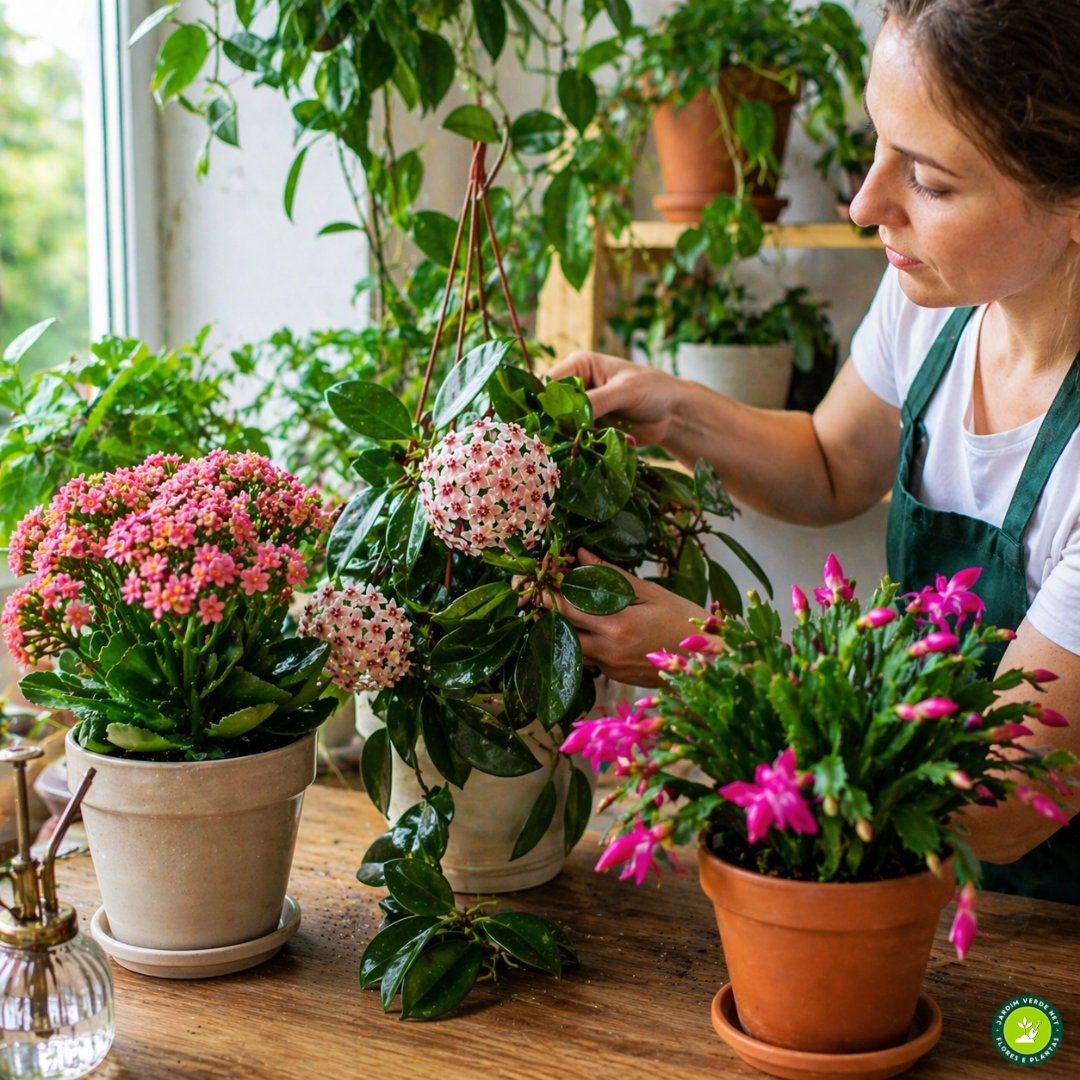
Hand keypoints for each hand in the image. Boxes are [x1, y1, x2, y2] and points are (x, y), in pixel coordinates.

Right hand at [545, 351, 684, 446]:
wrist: (672, 413)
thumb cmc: (653, 389)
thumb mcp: (624, 391)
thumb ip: (596, 401)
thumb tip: (567, 416)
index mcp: (579, 366)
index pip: (550, 383)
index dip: (545, 402)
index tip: (549, 421)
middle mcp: (576, 387)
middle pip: (551, 407)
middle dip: (555, 424)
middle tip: (562, 439)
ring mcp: (581, 410)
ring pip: (561, 427)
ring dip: (569, 438)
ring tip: (580, 446)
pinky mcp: (588, 429)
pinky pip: (575, 440)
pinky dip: (581, 446)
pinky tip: (590, 451)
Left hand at [552, 549, 706, 686]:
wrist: (705, 663)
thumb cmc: (683, 620)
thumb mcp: (651, 593)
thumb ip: (613, 576)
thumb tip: (583, 554)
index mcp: (618, 625)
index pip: (569, 608)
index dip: (552, 592)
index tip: (546, 577)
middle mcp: (608, 650)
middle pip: (563, 629)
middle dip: (553, 610)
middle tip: (549, 591)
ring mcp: (610, 666)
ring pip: (572, 647)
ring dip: (566, 629)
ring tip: (569, 608)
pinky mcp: (614, 676)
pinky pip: (588, 658)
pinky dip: (584, 642)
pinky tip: (591, 628)